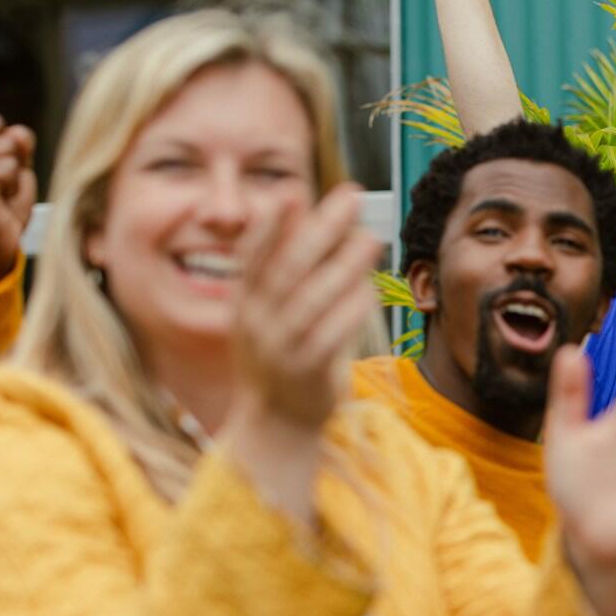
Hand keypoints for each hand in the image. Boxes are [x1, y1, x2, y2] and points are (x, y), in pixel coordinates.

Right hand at [230, 184, 380, 431]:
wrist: (276, 424)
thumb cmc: (281, 357)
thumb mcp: (268, 315)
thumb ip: (282, 270)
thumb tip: (303, 216)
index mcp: (244, 303)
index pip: (253, 256)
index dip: (271, 224)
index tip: (292, 191)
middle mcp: (257, 322)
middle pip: (288, 268)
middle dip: (320, 228)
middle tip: (351, 196)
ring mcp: (280, 348)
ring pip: (312, 299)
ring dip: (344, 264)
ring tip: (371, 236)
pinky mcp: (306, 371)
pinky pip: (331, 334)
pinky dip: (351, 309)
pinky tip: (370, 288)